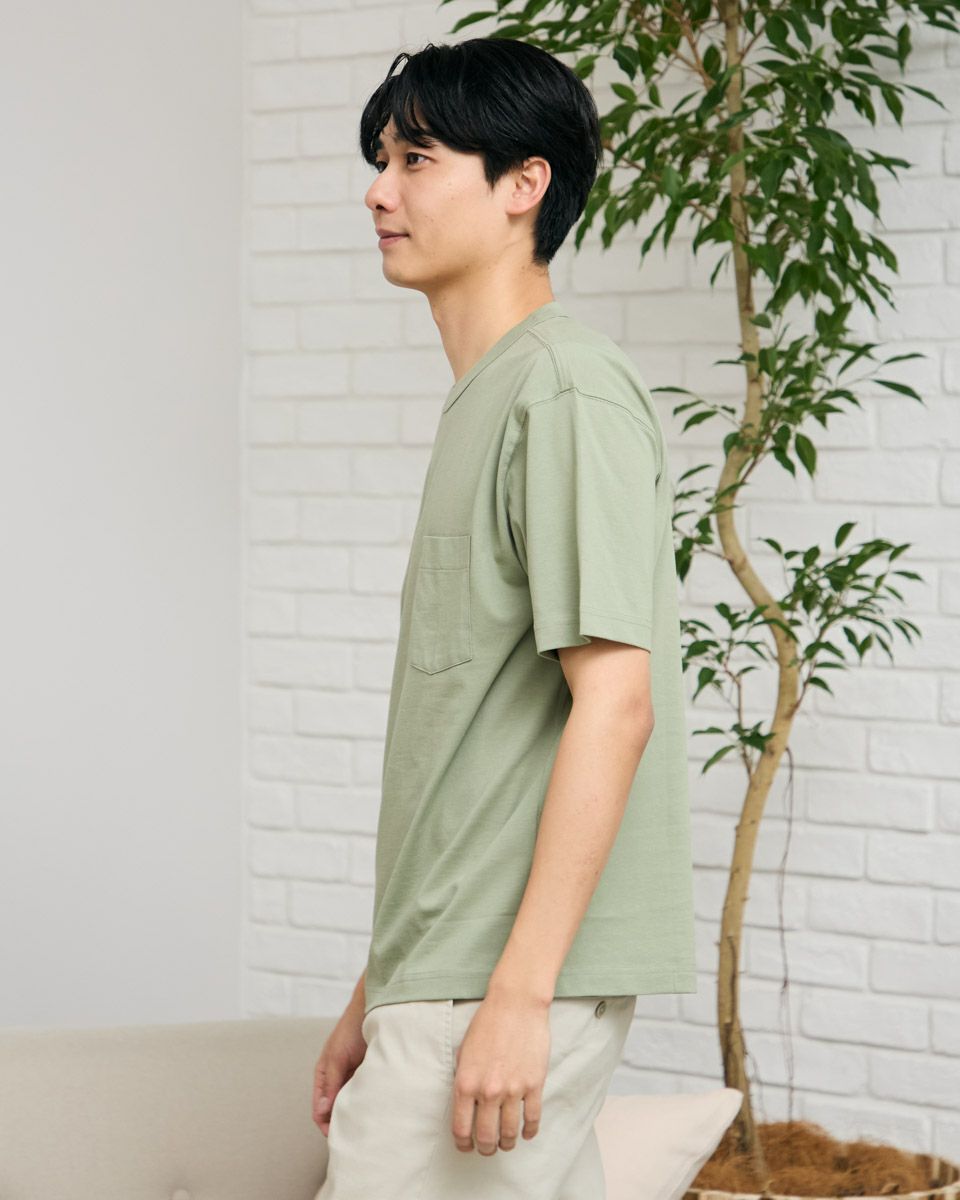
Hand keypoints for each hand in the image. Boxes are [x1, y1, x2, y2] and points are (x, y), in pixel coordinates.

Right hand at [312, 1001, 366, 1136]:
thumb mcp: (338, 1056)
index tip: (336, 1136)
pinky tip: (374, 1110)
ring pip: (350, 1103)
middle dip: (341, 1123)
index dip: (325, 1124)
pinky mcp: (367, 1074)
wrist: (373, 1010)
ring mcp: (352, 1077)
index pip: (319, 1108)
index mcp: (323, 1075)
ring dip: (354, 1113)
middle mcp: (337, 1078)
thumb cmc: (351, 1029)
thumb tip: (323, 1111)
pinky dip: (366, 1103)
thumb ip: (331, 1083)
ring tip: (364, 1126)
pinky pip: (364, 1094)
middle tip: (353, 1136)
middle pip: (335, 1109)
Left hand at [451, 991, 550, 1154]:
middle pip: (486, 1137)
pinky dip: (529, 1131)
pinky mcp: (534, 1085)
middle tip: (488, 1149)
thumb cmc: (487, 1024)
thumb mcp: (464, 1053)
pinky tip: (526, 1133)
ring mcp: (513, 1090)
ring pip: (509, 1133)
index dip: (463, 1144)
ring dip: (507, 1143)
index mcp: (466, 1084)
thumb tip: (466, 1106)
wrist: (516, 1004)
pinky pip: (532, 1119)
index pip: (461, 1129)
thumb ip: (464, 1082)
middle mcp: (488, 1092)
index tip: (467, 1147)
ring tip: (506, 1143)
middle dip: (486, 1149)